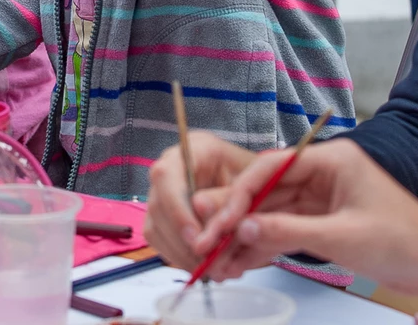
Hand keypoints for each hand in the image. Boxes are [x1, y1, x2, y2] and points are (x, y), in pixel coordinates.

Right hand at [145, 131, 266, 269]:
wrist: (263, 185)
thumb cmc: (261, 178)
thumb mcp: (253, 185)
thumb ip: (228, 205)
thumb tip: (205, 233)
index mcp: (194, 149)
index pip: (166, 176)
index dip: (177, 210)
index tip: (198, 239)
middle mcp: (172, 168)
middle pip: (157, 206)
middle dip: (181, 240)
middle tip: (207, 263)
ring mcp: (164, 192)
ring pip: (155, 227)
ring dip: (180, 254)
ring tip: (210, 269)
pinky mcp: (164, 215)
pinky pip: (160, 240)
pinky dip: (180, 258)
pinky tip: (204, 266)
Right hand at [184, 137, 417, 293]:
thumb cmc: (405, 242)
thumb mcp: (340, 237)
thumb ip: (286, 230)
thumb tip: (240, 229)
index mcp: (331, 159)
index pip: (272, 166)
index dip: (240, 191)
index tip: (217, 216)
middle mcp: (324, 173)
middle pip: (268, 189)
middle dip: (236, 214)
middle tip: (206, 235)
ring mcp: (324, 198)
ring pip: (273, 211)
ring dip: (246, 233)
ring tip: (216, 255)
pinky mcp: (327, 221)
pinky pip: (287, 228)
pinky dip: (265, 244)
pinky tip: (241, 259)